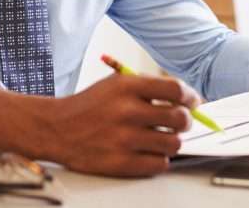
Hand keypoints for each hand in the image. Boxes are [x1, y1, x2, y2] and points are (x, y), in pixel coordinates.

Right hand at [51, 73, 200, 176]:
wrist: (57, 129)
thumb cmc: (90, 106)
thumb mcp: (116, 83)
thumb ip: (149, 88)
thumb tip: (186, 100)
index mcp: (127, 87)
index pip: (176, 90)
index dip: (191, 97)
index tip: (192, 102)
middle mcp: (127, 112)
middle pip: (180, 119)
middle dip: (184, 120)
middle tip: (178, 122)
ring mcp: (125, 140)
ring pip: (174, 144)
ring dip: (170, 141)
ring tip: (158, 137)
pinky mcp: (122, 163)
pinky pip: (160, 164)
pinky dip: (158, 158)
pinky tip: (147, 151)